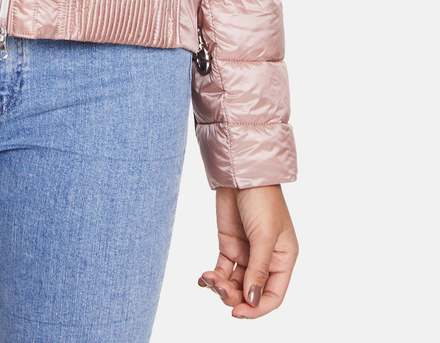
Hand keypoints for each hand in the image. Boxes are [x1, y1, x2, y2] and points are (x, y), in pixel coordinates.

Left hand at [198, 184, 297, 317]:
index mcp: (283, 260)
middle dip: (235, 296)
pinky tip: (203, 279)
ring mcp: (247, 254)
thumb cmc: (262, 200)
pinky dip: (212, 278)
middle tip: (220, 289)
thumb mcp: (264, 236)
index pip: (273, 296)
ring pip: (235, 284)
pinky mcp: (229, 246)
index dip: (257, 309)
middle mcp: (266, 260)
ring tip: (209, 279)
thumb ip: (258, 270)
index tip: (238, 312)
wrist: (241, 174)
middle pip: (251, 293)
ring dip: (221, 287)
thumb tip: (251, 301)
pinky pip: (222, 271)